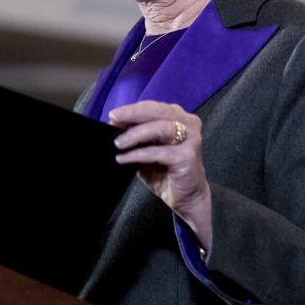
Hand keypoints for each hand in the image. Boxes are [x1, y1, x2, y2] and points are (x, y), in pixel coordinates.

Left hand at [110, 100, 211, 247]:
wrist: (186, 197)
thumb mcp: (148, 150)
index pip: (153, 107)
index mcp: (179, 118)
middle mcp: (188, 123)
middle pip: (158, 111)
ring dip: (135, 134)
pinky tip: (124, 158)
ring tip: (118, 143)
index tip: (113, 116)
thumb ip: (137, 138)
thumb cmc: (167, 172)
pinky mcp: (187, 156)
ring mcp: (190, 139)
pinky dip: (138, 154)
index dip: (132, 110)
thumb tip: (114, 127)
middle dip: (133, 114)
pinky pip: (158, 152)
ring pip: (159, 128)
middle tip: (114, 120)